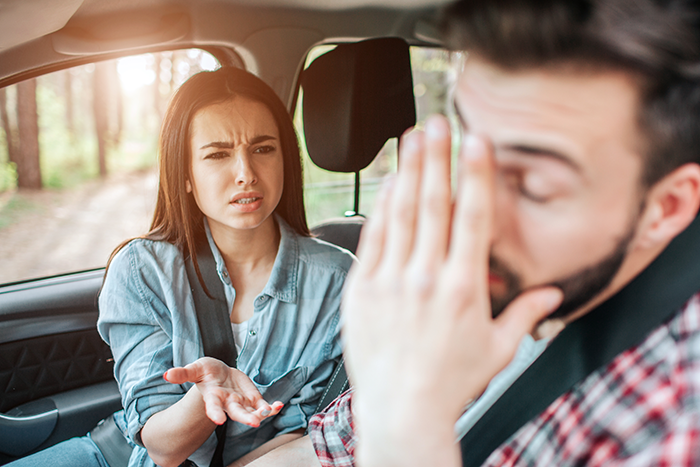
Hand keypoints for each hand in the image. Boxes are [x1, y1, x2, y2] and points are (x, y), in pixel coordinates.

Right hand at [164, 357, 283, 426]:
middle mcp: (228, 404)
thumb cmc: (206, 372)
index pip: (213, 407)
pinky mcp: (252, 399)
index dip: (215, 413)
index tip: (218, 420)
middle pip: (237, 413)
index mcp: (213, 397)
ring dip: (261, 413)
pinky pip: (263, 406)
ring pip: (252, 412)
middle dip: (245, 418)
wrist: (219, 374)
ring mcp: (242, 403)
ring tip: (269, 411)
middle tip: (253, 423)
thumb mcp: (195, 369)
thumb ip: (183, 373)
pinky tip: (279, 406)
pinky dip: (272, 407)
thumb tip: (166, 375)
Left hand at [342, 115, 561, 465]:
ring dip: (407, 171)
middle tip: (436, 122)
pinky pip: (372, 238)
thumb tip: (554, 295)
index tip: (475, 142)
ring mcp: (390, 281)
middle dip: (435, 158)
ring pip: (400, 214)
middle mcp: (426, 278)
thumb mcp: (498, 350)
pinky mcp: (363, 289)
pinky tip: (388, 183)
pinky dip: (381, 208)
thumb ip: (525, 314)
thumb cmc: (451, 382)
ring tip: (409, 138)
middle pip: (432, 204)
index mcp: (464, 288)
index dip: (475, 174)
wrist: (401, 409)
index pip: (471, 217)